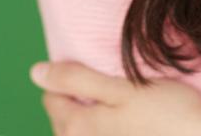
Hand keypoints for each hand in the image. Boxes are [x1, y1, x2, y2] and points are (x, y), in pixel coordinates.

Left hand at [29, 60, 200, 135]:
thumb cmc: (165, 112)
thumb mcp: (122, 88)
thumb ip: (78, 80)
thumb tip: (35, 72)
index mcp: (79, 127)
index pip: (52, 100)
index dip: (65, 80)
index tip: (88, 70)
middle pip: (64, 123)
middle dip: (73, 104)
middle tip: (99, 87)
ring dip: (87, 122)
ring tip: (110, 109)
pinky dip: (102, 132)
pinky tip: (123, 127)